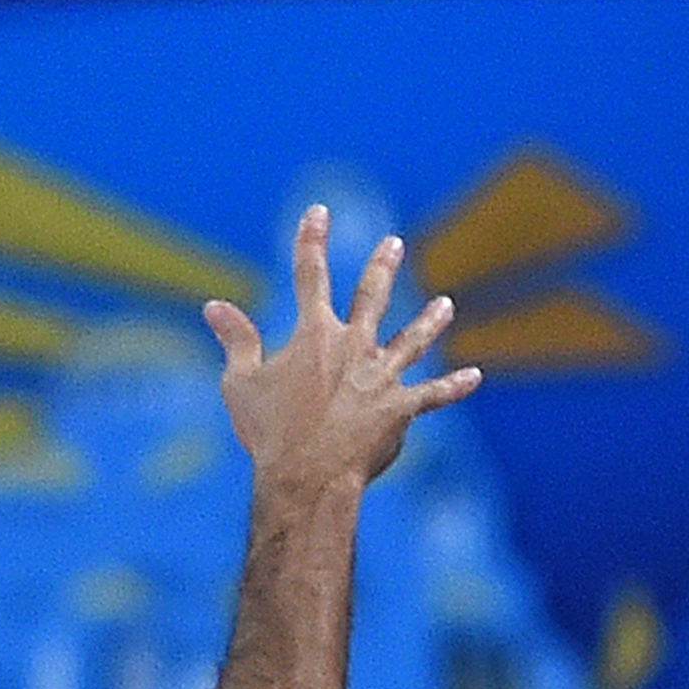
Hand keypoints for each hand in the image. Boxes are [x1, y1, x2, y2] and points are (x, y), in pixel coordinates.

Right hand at [203, 204, 483, 487]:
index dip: (311, 241)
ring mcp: (382, 376)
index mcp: (314, 335)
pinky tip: (475, 376)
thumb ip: (236, 340)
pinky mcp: (401, 408)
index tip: (318, 212)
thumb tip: (213, 305)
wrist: (307, 476)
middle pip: (371, 297)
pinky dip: (454, 386)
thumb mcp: (241, 382)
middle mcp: (354, 346)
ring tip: (446, 305)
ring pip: (412, 340)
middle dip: (382, 267)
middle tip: (394, 243)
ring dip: (430, 322)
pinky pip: (433, 394)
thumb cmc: (269, 432)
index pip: (310, 276)